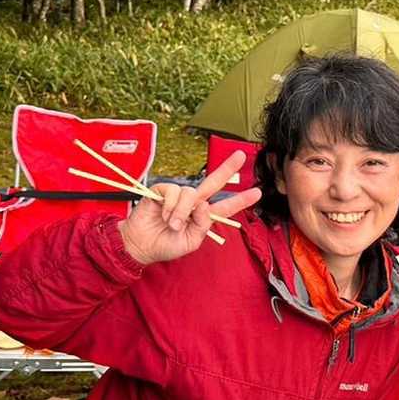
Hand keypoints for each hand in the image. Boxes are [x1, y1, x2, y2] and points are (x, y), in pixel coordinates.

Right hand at [118, 151, 260, 264]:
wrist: (141, 245)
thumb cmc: (166, 245)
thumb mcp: (191, 241)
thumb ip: (202, 225)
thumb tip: (204, 204)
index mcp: (203, 216)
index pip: (225, 206)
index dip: (241, 200)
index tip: (257, 193)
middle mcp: (193, 203)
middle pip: (213, 182)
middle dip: (227, 168)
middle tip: (241, 155)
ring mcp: (179, 196)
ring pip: (191, 193)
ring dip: (182, 212)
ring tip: (173, 225)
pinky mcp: (163, 191)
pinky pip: (174, 192)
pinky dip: (171, 207)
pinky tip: (164, 215)